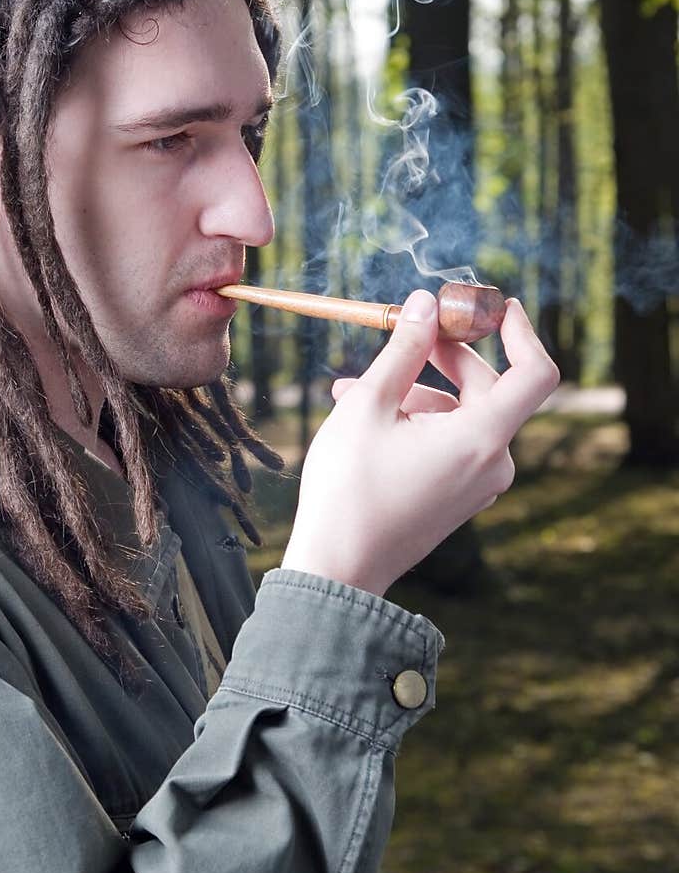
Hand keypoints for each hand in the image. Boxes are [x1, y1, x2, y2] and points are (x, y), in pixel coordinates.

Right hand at [280, 290, 559, 595]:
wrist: (337, 568)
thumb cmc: (348, 487)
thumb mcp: (368, 404)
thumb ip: (404, 348)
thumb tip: (426, 304)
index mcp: (481, 439)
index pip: (534, 372)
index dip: (521, 331)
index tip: (494, 306)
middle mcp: (492, 463)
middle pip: (488, 388)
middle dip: (443, 356)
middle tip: (402, 333)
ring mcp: (478, 484)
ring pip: (461, 415)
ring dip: (416, 391)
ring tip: (351, 389)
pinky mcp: (460, 497)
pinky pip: (452, 442)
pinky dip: (419, 422)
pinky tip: (367, 416)